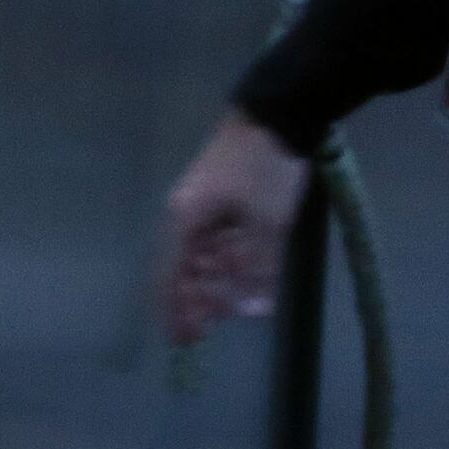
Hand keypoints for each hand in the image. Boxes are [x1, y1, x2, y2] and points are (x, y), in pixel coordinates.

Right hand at [159, 110, 313, 346]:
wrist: (278, 109)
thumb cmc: (264, 168)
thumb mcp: (267, 222)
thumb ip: (258, 269)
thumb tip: (252, 311)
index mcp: (186, 219)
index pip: (170, 274)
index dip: (175, 309)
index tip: (180, 339)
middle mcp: (187, 212)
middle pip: (185, 265)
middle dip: (197, 298)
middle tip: (209, 329)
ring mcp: (205, 201)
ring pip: (205, 251)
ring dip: (217, 280)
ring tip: (232, 306)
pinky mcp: (224, 193)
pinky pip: (220, 235)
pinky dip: (230, 257)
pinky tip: (246, 272)